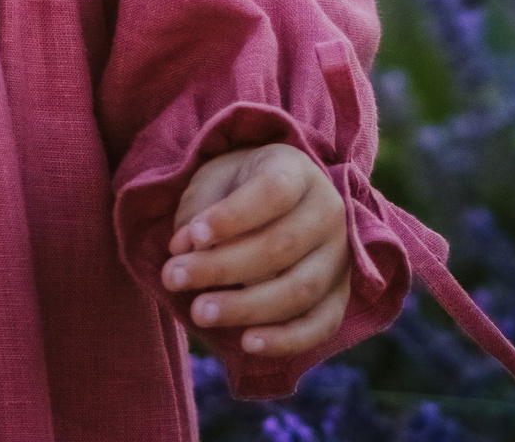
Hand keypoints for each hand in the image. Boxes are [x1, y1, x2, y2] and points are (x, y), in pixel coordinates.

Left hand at [159, 142, 351, 359]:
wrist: (276, 201)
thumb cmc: (236, 189)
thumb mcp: (214, 182)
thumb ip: (199, 212)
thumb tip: (184, 249)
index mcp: (297, 171)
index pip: (273, 192)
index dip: (233, 216)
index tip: (192, 236)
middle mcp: (328, 212)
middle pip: (281, 246)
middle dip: (222, 267)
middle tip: (174, 277)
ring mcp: (339, 256)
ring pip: (299, 289)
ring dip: (246, 307)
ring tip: (199, 312)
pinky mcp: (339, 295)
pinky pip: (321, 324)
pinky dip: (286, 339)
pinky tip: (247, 343)